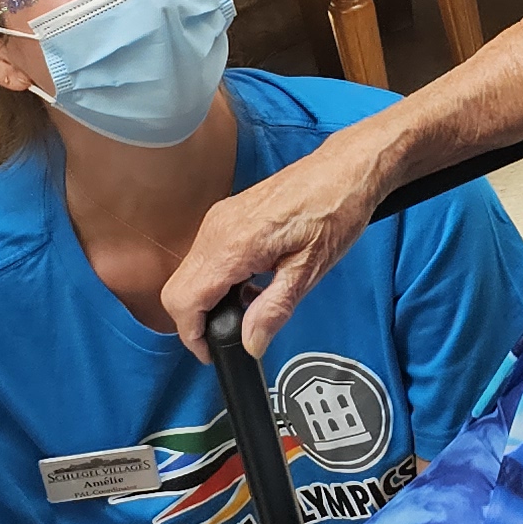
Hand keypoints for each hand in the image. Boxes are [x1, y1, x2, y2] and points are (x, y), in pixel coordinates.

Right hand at [159, 126, 398, 359]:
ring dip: (205, 301)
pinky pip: (203, 257)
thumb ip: (274, 309)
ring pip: (188, 274)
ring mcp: (218, 219)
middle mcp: (216, 229)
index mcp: (234, 244)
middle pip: (177, 290)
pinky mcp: (225, 216)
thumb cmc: (335, 211)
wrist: (344, 170)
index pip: (185, 299)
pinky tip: (247, 286)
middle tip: (228, 338)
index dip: (192, 335)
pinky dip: (214, 280)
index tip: (212, 353)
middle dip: (195, 322)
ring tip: (245, 312)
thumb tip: (251, 343)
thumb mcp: (310, 269)